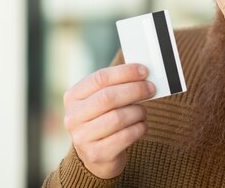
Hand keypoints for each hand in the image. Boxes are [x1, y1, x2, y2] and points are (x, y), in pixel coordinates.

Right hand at [63, 64, 155, 178]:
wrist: (96, 154)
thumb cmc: (103, 119)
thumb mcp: (101, 100)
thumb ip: (116, 85)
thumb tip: (142, 72)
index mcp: (73, 97)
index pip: (100, 78)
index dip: (125, 72)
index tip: (144, 71)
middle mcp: (73, 117)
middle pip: (108, 97)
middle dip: (135, 90)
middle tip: (151, 88)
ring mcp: (82, 138)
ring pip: (118, 118)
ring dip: (137, 112)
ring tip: (142, 111)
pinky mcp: (97, 154)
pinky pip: (125, 136)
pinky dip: (139, 128)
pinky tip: (141, 125)